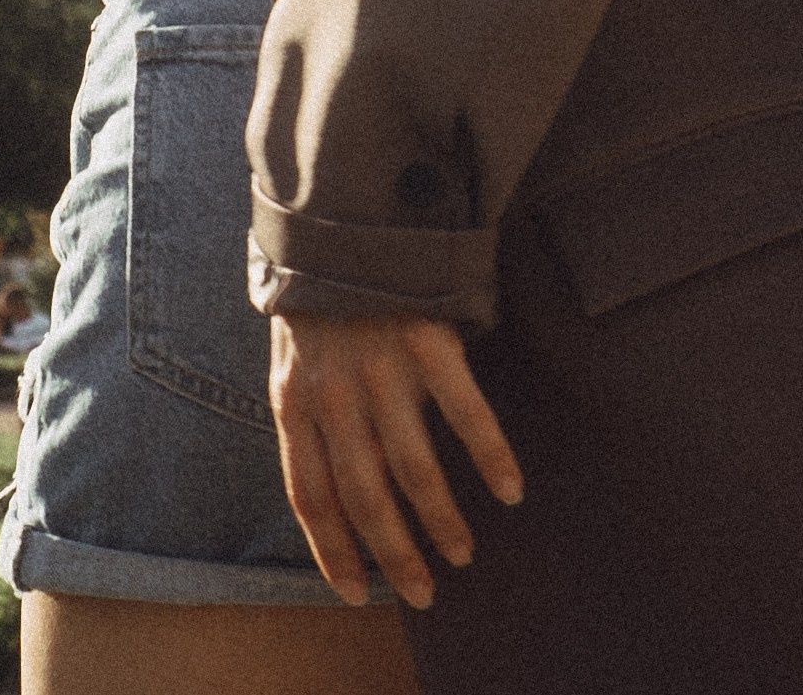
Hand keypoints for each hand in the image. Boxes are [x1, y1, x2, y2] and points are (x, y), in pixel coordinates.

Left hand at [269, 311, 523, 611]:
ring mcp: (383, 364)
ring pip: (414, 466)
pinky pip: (465, 410)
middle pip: (364, 494)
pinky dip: (490, 454)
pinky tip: (508, 488)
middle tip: (423, 593)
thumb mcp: (294, 355)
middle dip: (394, 553)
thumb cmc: (321, 294)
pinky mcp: (429, 336)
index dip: (333, 550)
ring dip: (440, 518)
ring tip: (461, 554)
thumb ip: (311, 415)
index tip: (359, 592)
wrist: (345, 209)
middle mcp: (336, 389)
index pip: (310, 495)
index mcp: (295, 397)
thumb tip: (329, 494)